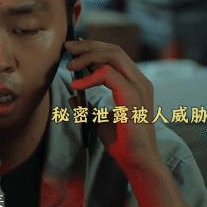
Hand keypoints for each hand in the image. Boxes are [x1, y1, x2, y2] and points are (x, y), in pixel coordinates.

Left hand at [64, 39, 161, 173]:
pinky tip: (76, 85)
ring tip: (69, 64)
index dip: (93, 47)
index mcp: (135, 83)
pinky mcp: (133, 96)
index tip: (73, 49)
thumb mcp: (98, 119)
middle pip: (114, 49)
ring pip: (113, 55)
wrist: (136, 160)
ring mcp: (139, 87)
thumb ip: (86, 105)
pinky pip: (109, 75)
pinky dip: (90, 77)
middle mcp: (139, 80)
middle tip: (67, 47)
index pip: (115, 54)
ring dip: (87, 56)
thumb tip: (72, 95)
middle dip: (88, 46)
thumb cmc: (122, 141)